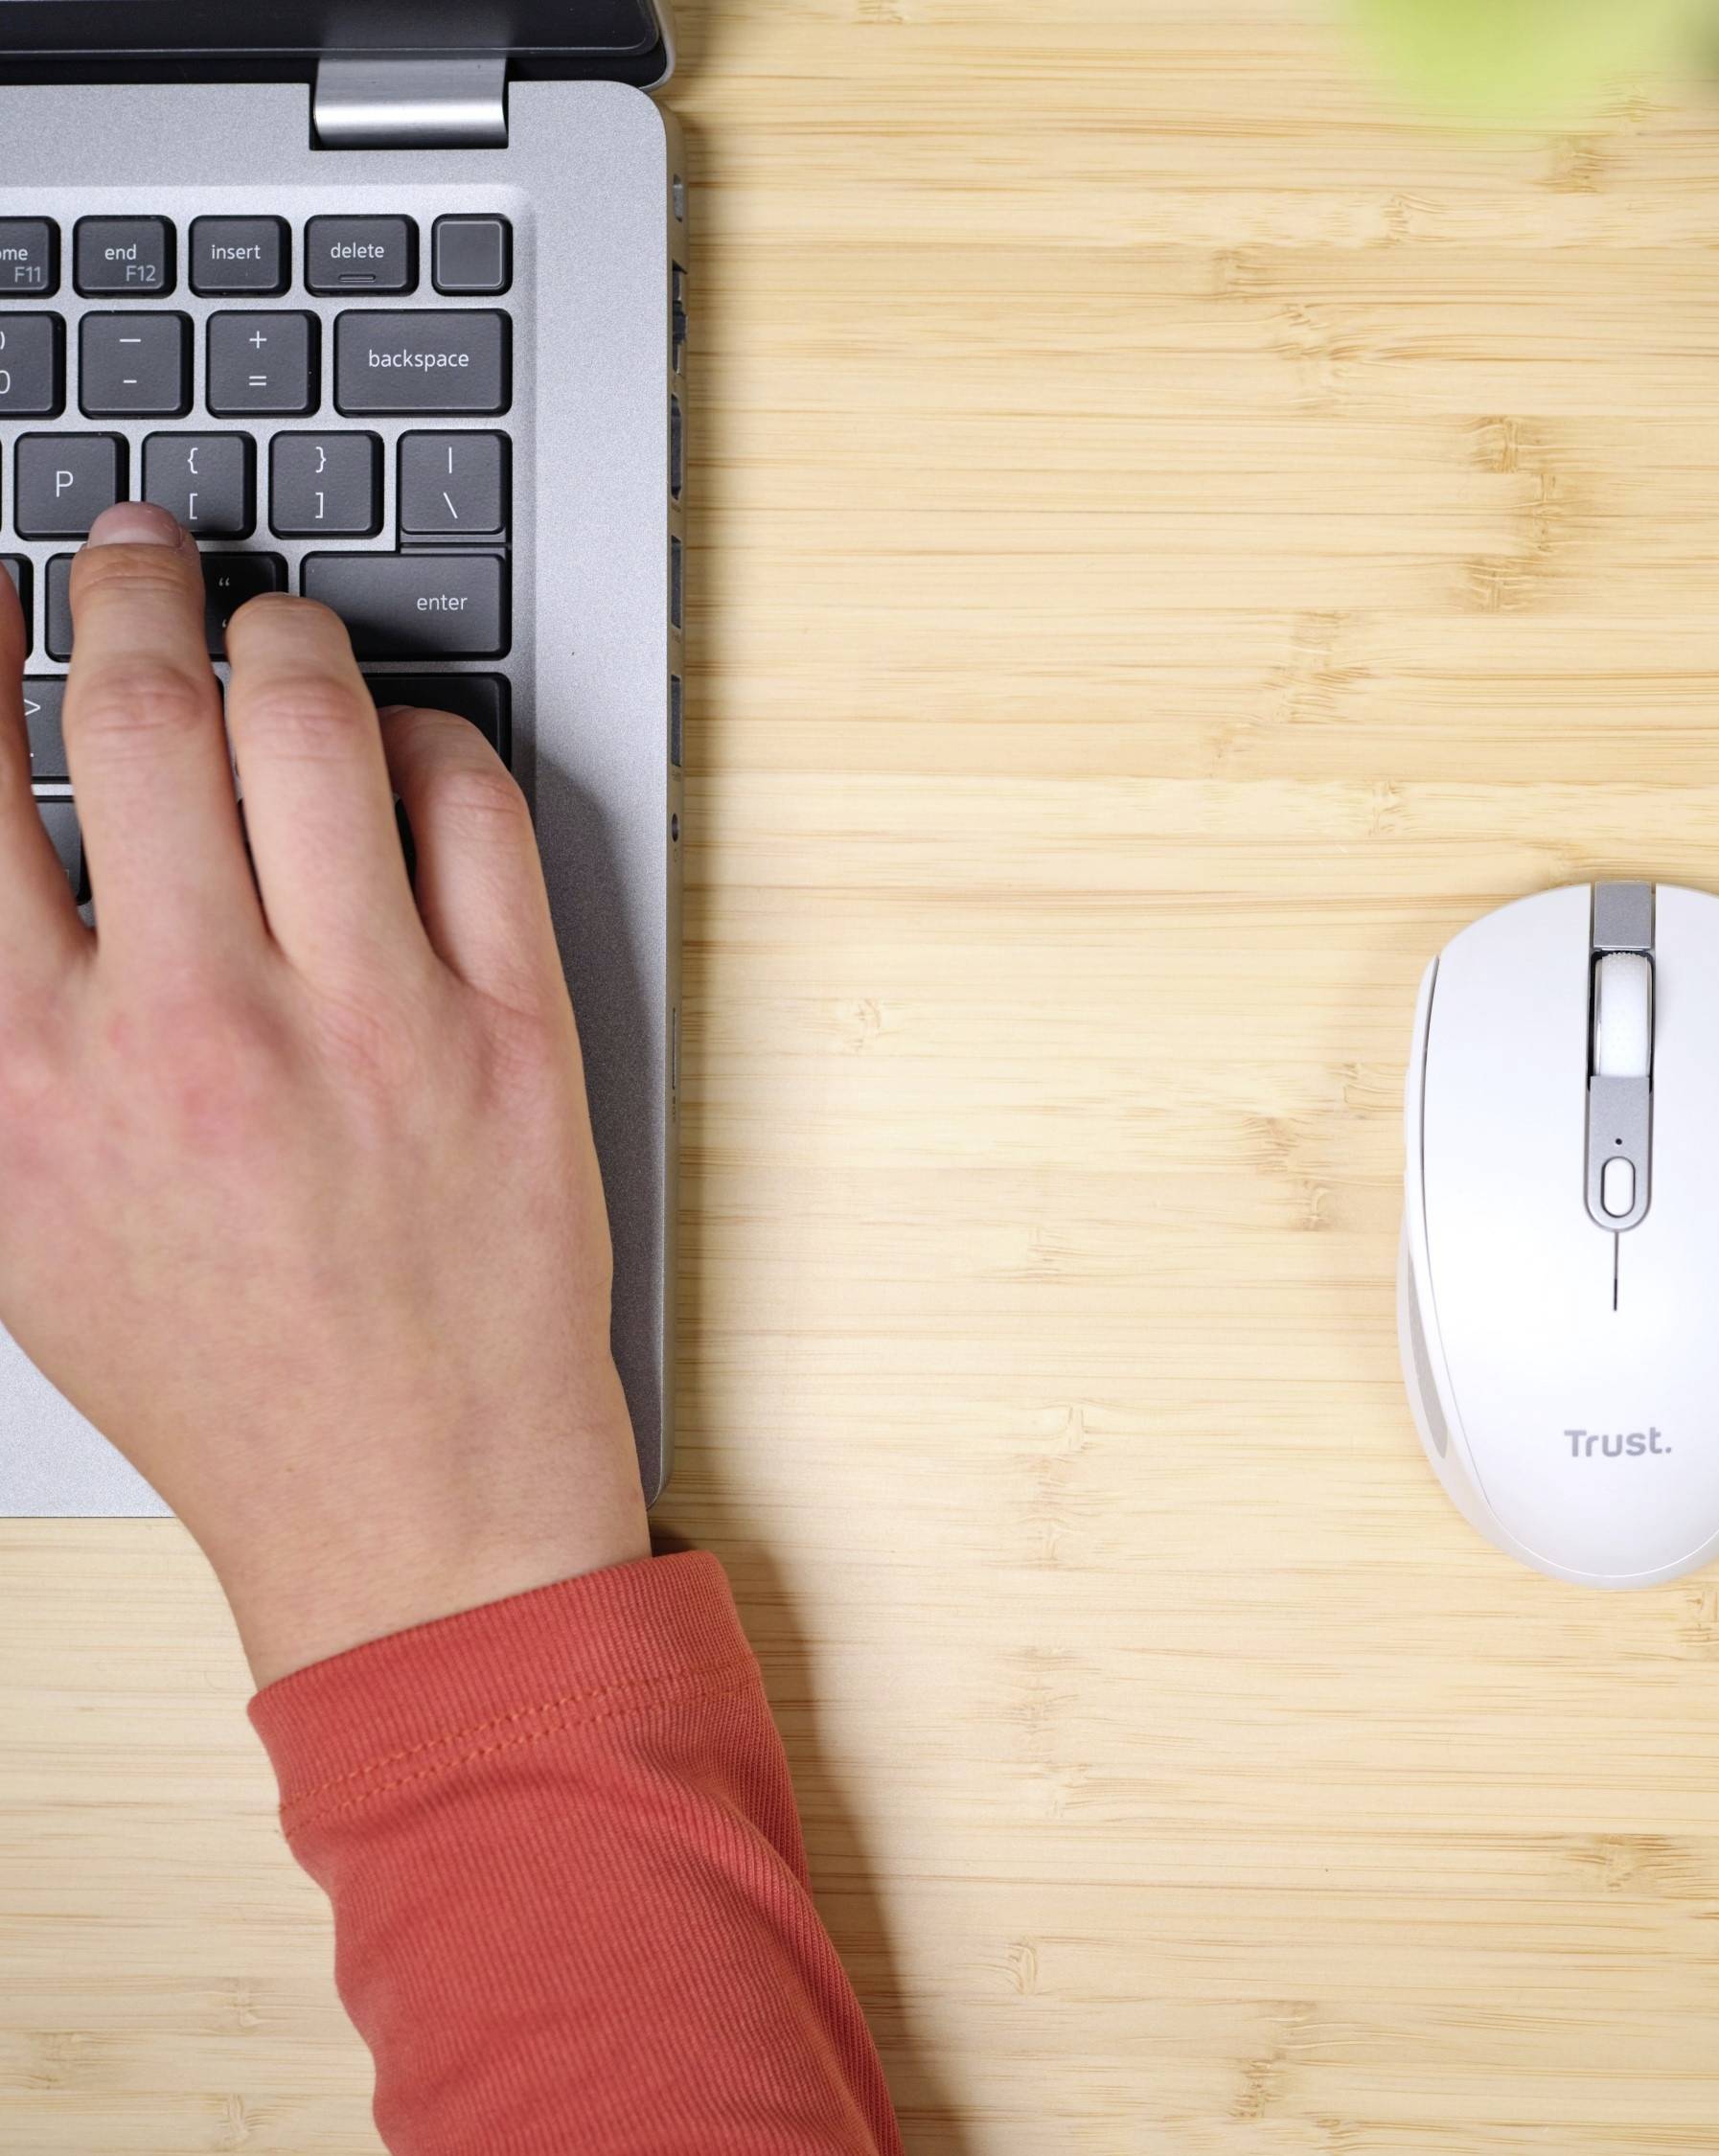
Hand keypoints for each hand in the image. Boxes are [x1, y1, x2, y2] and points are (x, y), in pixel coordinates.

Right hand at [0, 504, 646, 1683]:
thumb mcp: (25, 1212)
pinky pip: (472, 807)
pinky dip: (430, 737)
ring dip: (283, 633)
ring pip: (313, 725)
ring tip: (268, 620)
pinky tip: (401, 740)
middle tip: (134, 546)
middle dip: (129, 589)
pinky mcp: (514, 1029)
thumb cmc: (213, 1370)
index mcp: (31, 1077)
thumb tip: (0, 840)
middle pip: (145, 714)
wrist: (407, 1497)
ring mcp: (369, 1022)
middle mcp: (193, 1029)